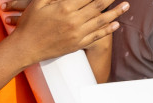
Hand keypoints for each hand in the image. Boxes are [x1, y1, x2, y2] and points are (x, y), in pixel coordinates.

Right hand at [6, 0, 124, 65]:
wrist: (26, 47)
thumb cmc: (30, 22)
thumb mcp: (39, 1)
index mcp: (64, 6)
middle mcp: (73, 20)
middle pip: (98, 5)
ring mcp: (77, 33)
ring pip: (101, 21)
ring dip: (116, 12)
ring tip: (126, 5)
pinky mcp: (77, 44)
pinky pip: (96, 36)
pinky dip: (107, 29)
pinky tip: (116, 24)